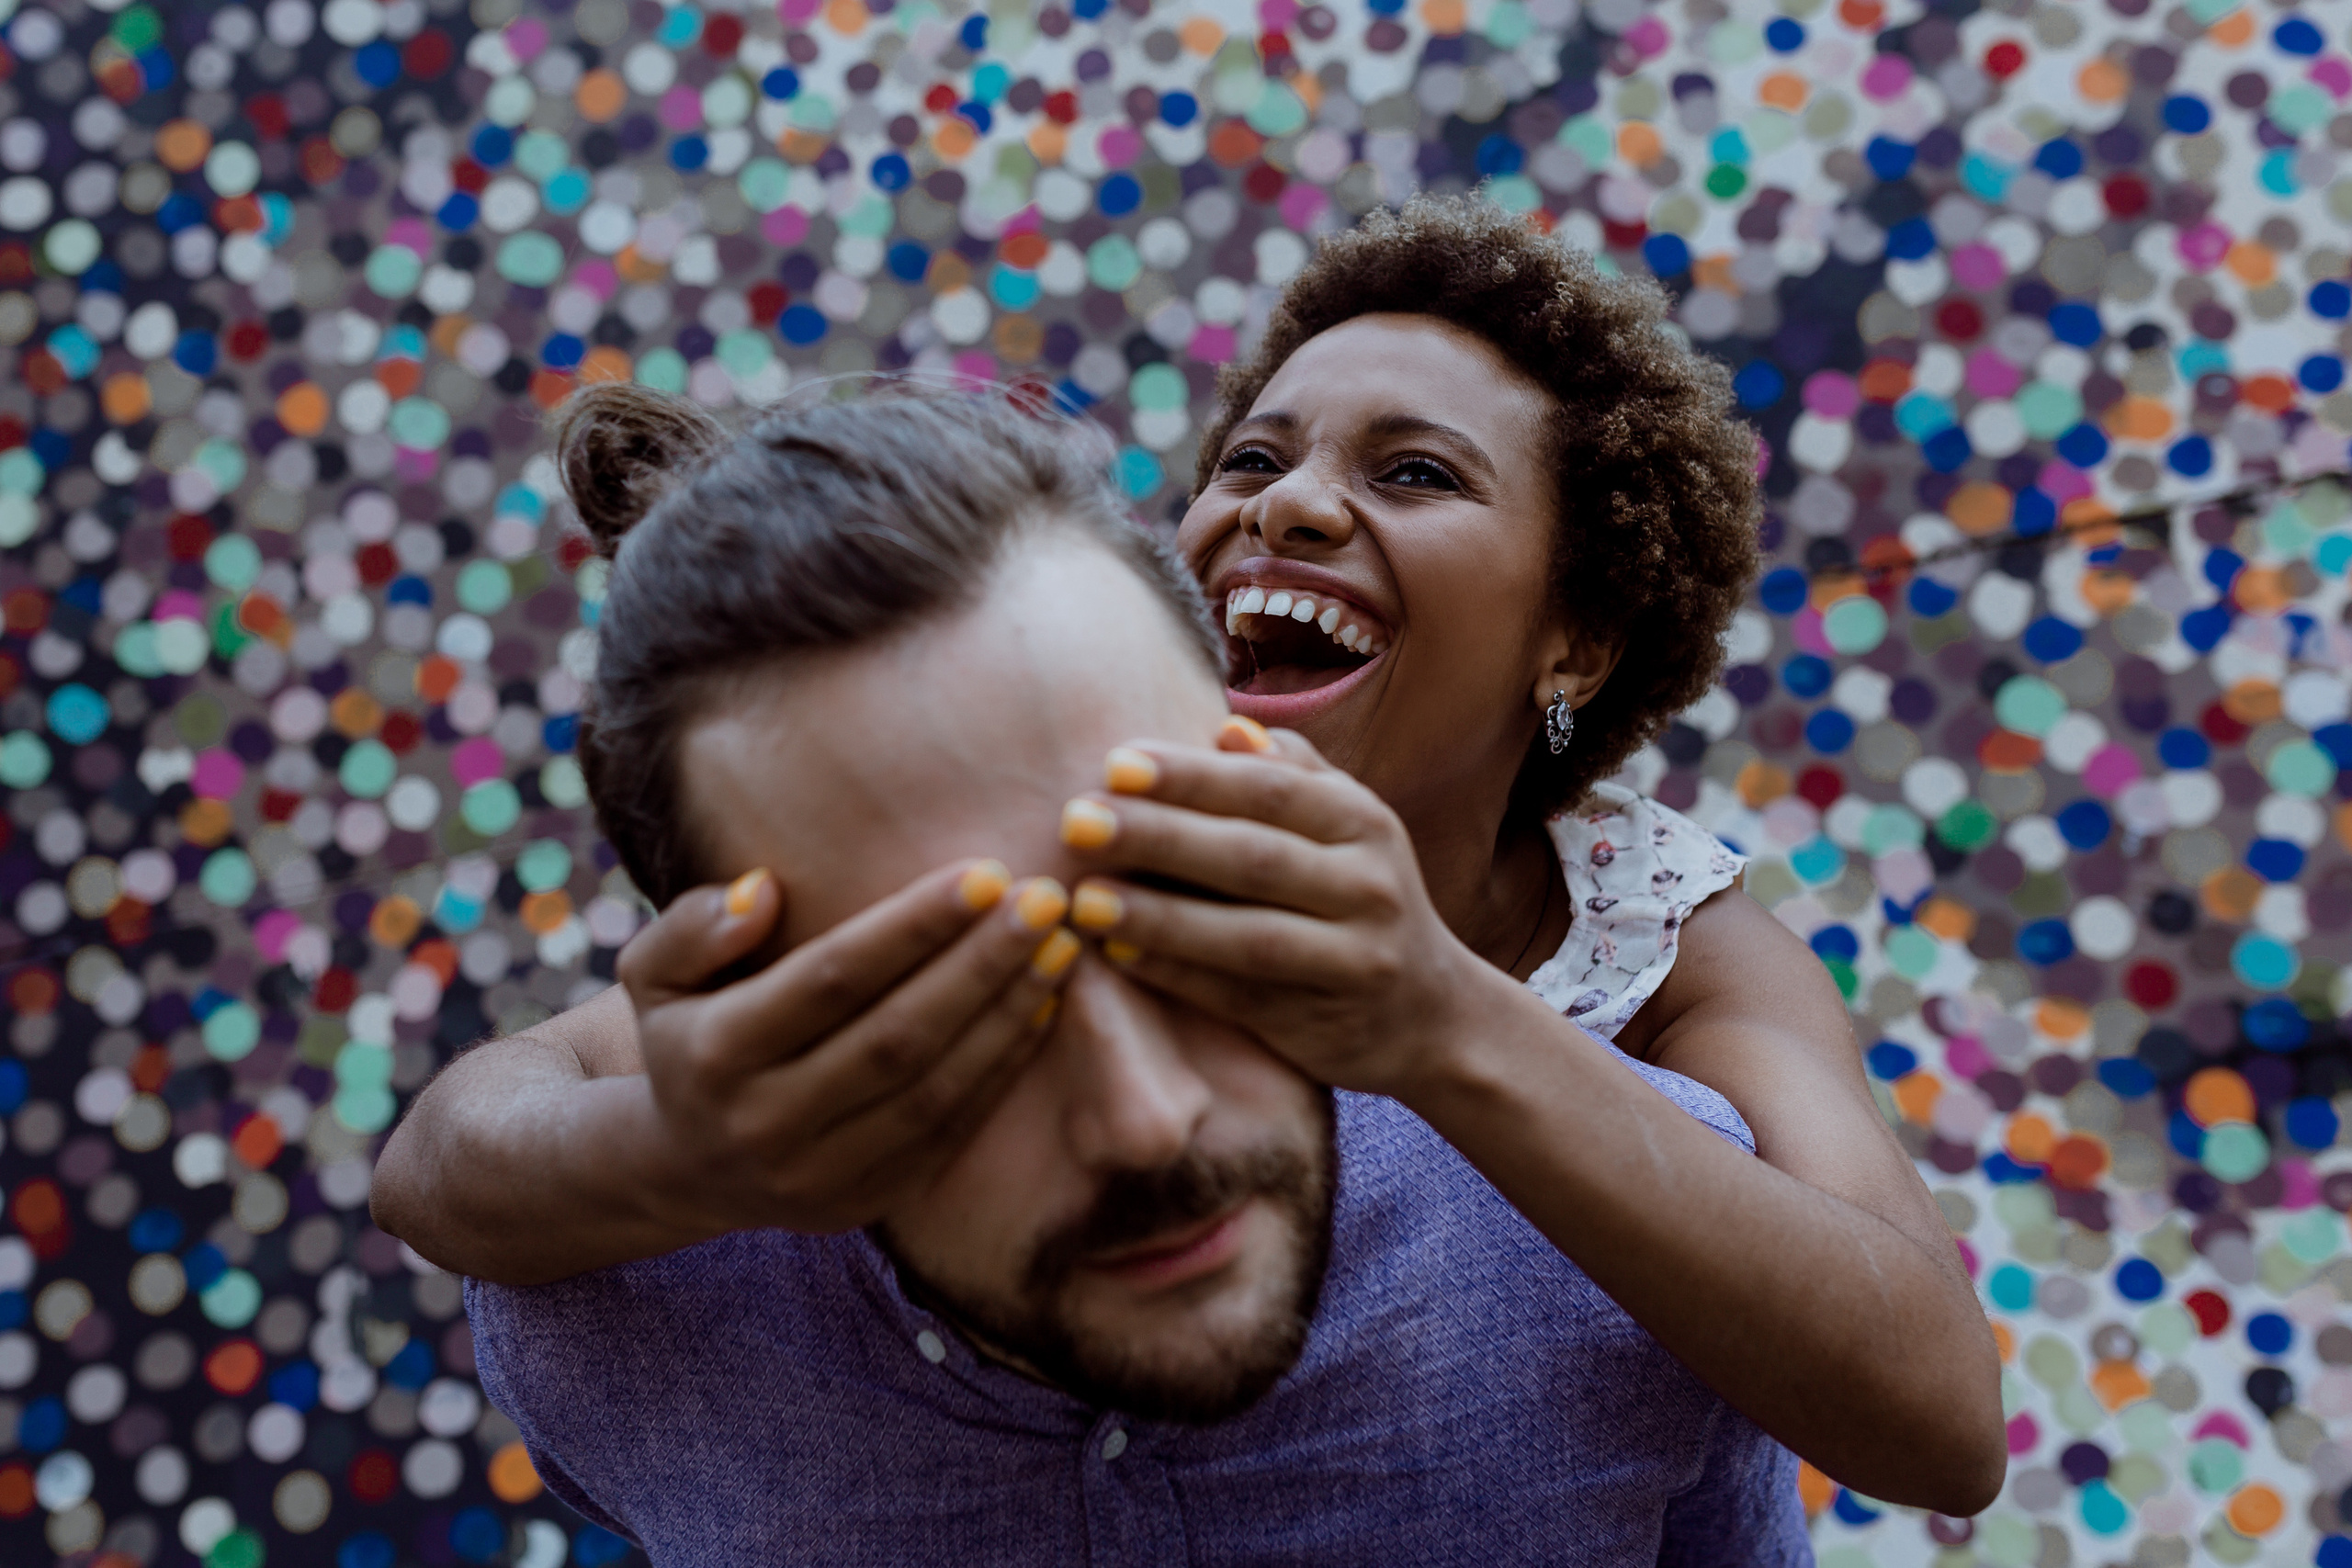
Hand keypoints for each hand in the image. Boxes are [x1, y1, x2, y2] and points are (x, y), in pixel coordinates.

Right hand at [616, 860, 1082, 1235]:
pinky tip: (1042, 1008)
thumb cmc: (690, 1035)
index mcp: (715, 1054)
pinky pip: (949, 1132)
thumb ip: (695, 926)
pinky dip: (1002, 1069)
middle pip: (897, 1036)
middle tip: (1047, 900)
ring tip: (1061, 948)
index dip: (914, 926)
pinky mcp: (866, 1202)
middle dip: (981, 964)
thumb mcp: (656, 972)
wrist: (688, 1166)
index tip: (987, 872)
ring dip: (1007, 1015)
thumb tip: (765, 891)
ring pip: (934, 1089)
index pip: (834, 978)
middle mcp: (766, 1124)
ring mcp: (820, 1175)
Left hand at [1056, 718, 1504, 1099]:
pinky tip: (1115, 956)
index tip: (1113, 763)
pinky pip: (1241, 998)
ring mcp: (1354, 960)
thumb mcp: (1348, 828)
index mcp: (1363, 823)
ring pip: (1248, 936)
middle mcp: (1368, 887)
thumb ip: (1291, 775)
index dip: (1191, 776)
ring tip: (1082, 900)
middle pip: (1252, 856)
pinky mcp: (1324, 1023)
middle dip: (1159, 837)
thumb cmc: (1358, 898)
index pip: (1269, 790)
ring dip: (1159, 917)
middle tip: (1074, 821)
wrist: (1432, 1015)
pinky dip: (1177, 976)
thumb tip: (1225, 726)